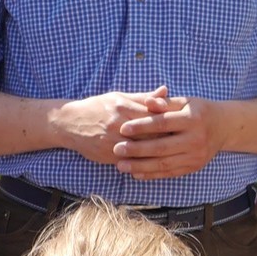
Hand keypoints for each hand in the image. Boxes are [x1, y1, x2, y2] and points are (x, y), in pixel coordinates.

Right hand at [49, 90, 173, 165]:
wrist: (70, 123)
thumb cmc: (97, 107)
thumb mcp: (119, 97)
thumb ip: (144, 97)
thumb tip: (166, 91)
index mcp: (124, 107)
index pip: (153, 114)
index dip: (170, 119)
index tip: (185, 123)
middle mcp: (119, 124)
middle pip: (150, 133)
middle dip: (168, 137)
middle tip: (186, 140)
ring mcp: (113, 142)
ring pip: (141, 150)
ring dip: (158, 153)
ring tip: (175, 153)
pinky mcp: (108, 155)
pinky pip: (130, 161)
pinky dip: (143, 163)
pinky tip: (157, 164)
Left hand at [114, 97, 225, 178]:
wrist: (223, 127)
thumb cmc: (198, 110)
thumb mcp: (184, 101)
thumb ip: (164, 103)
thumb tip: (147, 102)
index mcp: (192, 119)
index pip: (162, 123)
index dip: (142, 126)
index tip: (123, 129)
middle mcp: (195, 139)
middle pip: (161, 147)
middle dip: (137, 149)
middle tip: (116, 149)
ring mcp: (195, 155)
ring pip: (164, 163)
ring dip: (140, 166)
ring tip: (121, 165)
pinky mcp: (193, 167)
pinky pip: (169, 173)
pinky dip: (152, 174)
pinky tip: (136, 173)